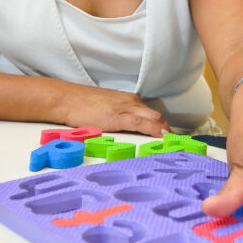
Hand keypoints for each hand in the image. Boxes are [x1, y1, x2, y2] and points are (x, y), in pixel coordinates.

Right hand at [54, 85, 169, 137]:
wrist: (67, 99)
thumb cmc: (82, 105)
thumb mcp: (105, 108)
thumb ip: (117, 115)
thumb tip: (124, 128)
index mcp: (128, 100)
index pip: (151, 113)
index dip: (161, 125)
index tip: (168, 136)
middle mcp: (130, 102)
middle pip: (157, 116)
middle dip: (167, 130)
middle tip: (175, 143)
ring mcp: (125, 108)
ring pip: (153, 118)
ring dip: (164, 131)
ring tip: (172, 144)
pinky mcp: (118, 117)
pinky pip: (141, 124)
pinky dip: (154, 131)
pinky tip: (161, 138)